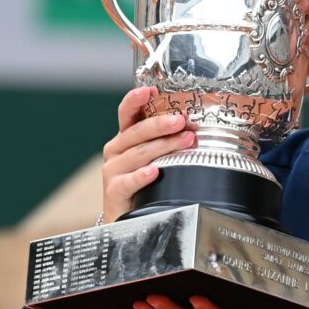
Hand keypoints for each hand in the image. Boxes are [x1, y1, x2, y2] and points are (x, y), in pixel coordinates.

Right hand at [100, 86, 195, 223]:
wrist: (125, 218)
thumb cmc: (144, 184)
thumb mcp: (153, 158)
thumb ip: (166, 143)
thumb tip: (195, 129)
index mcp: (125, 138)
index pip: (127, 113)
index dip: (135, 100)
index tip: (150, 90)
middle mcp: (116, 150)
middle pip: (137, 132)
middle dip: (160, 124)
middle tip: (181, 121)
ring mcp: (112, 170)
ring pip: (138, 154)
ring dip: (163, 147)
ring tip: (185, 142)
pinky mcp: (113, 191)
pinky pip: (128, 181)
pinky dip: (141, 176)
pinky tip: (154, 172)